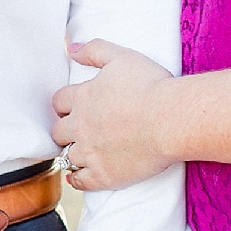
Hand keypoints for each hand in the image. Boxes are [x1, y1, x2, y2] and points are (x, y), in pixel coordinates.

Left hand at [52, 39, 177, 191]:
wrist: (172, 119)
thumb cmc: (152, 86)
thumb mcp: (122, 57)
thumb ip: (94, 50)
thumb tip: (70, 48)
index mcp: (83, 98)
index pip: (59, 102)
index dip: (65, 105)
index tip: (71, 108)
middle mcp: (81, 126)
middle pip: (58, 131)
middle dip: (65, 130)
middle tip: (76, 131)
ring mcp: (90, 153)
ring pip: (67, 156)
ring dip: (72, 153)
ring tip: (82, 153)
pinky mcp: (104, 175)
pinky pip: (80, 181)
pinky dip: (77, 179)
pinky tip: (79, 176)